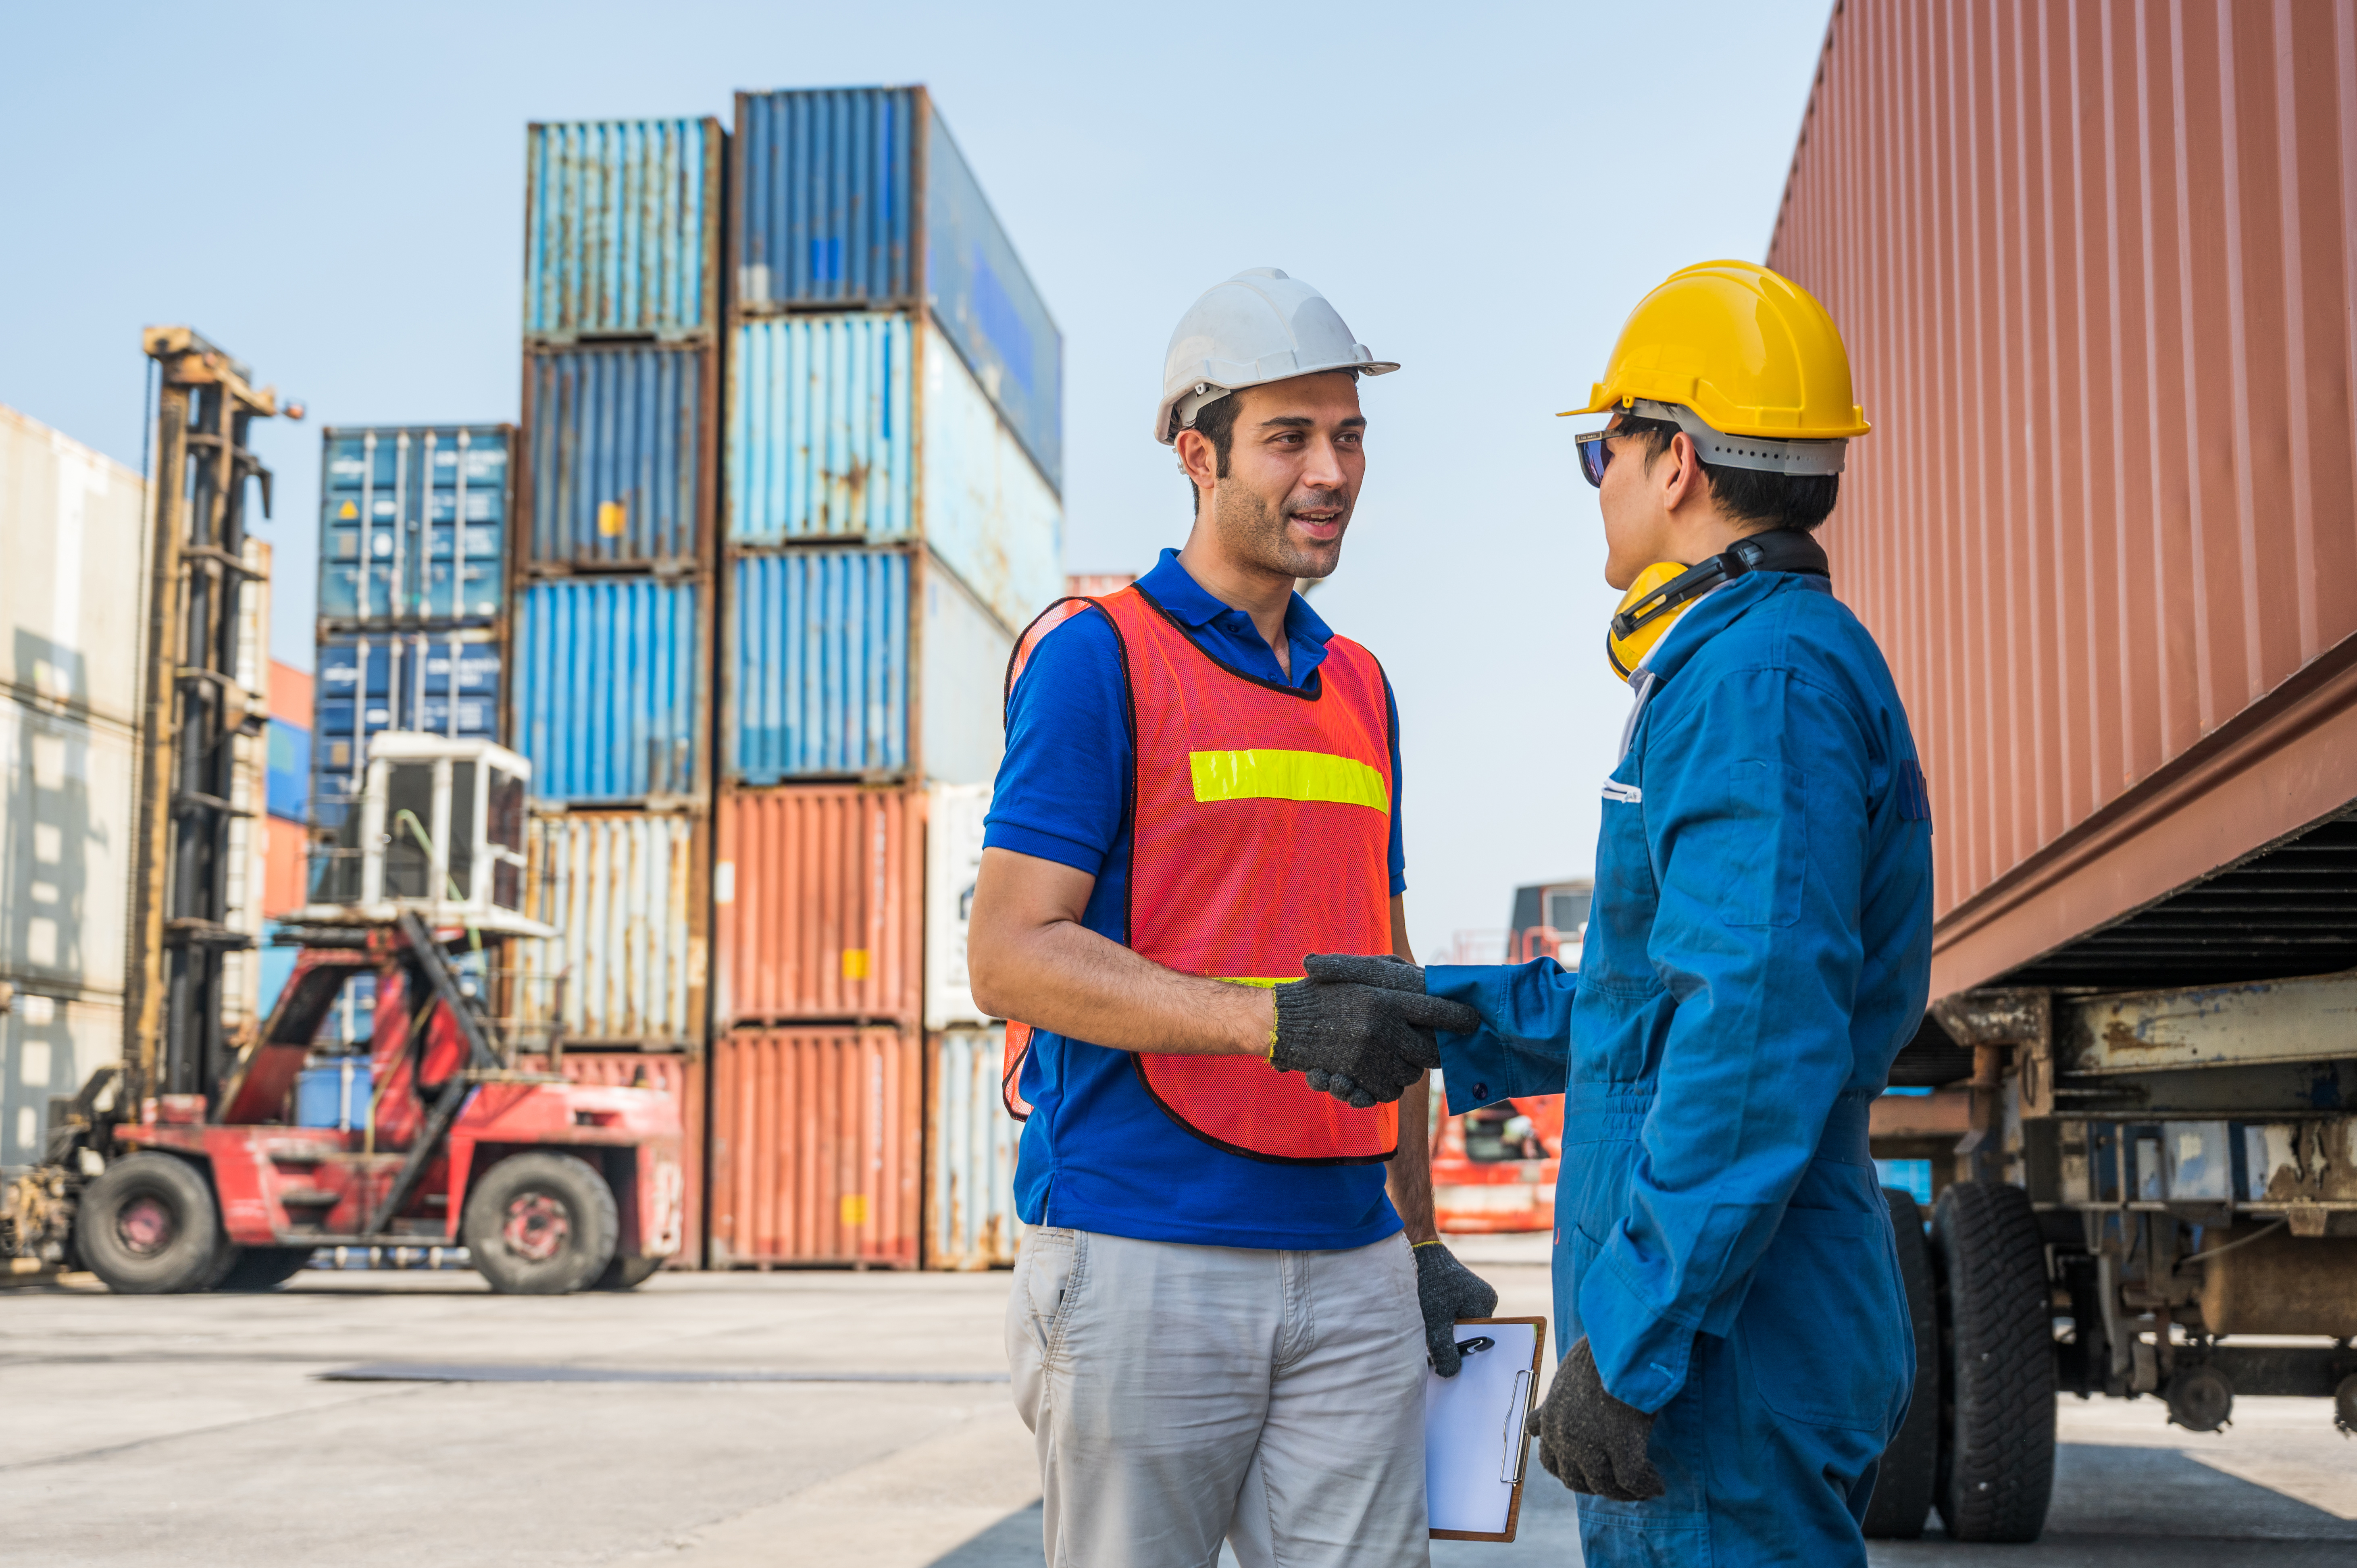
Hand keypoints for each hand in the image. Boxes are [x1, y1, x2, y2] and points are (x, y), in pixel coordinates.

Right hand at [1281, 954, 1480, 1106]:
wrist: (1280, 1020)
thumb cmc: (1322, 991)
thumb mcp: (1359, 973)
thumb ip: (1393, 977)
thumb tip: (1430, 979)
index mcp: (1385, 998)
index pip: (1437, 1010)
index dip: (1459, 1017)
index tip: (1474, 1020)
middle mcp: (1381, 1028)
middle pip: (1430, 1051)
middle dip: (1433, 1051)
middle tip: (1431, 1045)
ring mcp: (1369, 1056)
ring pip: (1411, 1074)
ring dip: (1408, 1068)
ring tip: (1395, 1055)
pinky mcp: (1356, 1078)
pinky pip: (1388, 1091)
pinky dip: (1388, 1086)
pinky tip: (1378, 1071)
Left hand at [1412, 1242, 1499, 1376]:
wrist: (1414, 1249)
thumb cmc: (1426, 1282)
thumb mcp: (1434, 1322)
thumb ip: (1444, 1350)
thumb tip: (1451, 1373)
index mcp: (1485, 1304)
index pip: (1480, 1340)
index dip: (1463, 1354)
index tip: (1448, 1365)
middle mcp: (1483, 1299)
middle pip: (1469, 1334)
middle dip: (1452, 1344)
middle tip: (1433, 1350)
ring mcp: (1471, 1294)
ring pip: (1458, 1326)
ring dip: (1443, 1333)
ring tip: (1427, 1330)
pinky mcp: (1457, 1292)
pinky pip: (1453, 1315)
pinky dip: (1440, 1322)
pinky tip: (1427, 1319)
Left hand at [1524, 1337, 1664, 1500]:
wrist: (1621, 1343)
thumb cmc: (1597, 1356)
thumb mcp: (1562, 1381)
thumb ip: (1555, 1408)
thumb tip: (1536, 1426)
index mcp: (1549, 1420)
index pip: (1550, 1463)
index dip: (1570, 1470)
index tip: (1588, 1470)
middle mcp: (1564, 1438)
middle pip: (1575, 1481)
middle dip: (1595, 1484)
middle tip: (1617, 1482)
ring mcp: (1591, 1446)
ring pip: (1605, 1486)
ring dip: (1623, 1492)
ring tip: (1641, 1486)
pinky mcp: (1622, 1448)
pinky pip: (1633, 1482)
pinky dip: (1646, 1487)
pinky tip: (1657, 1485)